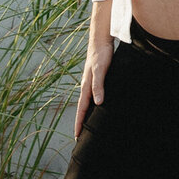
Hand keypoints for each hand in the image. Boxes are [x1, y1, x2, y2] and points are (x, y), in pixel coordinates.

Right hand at [75, 10, 113, 136]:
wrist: (101, 40)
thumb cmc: (101, 55)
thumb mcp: (100, 71)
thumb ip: (99, 86)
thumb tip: (98, 103)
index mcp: (86, 87)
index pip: (82, 109)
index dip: (79, 123)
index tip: (77, 137)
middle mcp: (87, 86)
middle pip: (82, 108)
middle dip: (81, 122)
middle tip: (80, 137)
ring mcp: (91, 83)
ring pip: (88, 103)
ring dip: (86, 115)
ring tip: (88, 126)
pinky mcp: (97, 79)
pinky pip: (94, 96)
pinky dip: (93, 105)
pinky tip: (98, 107)